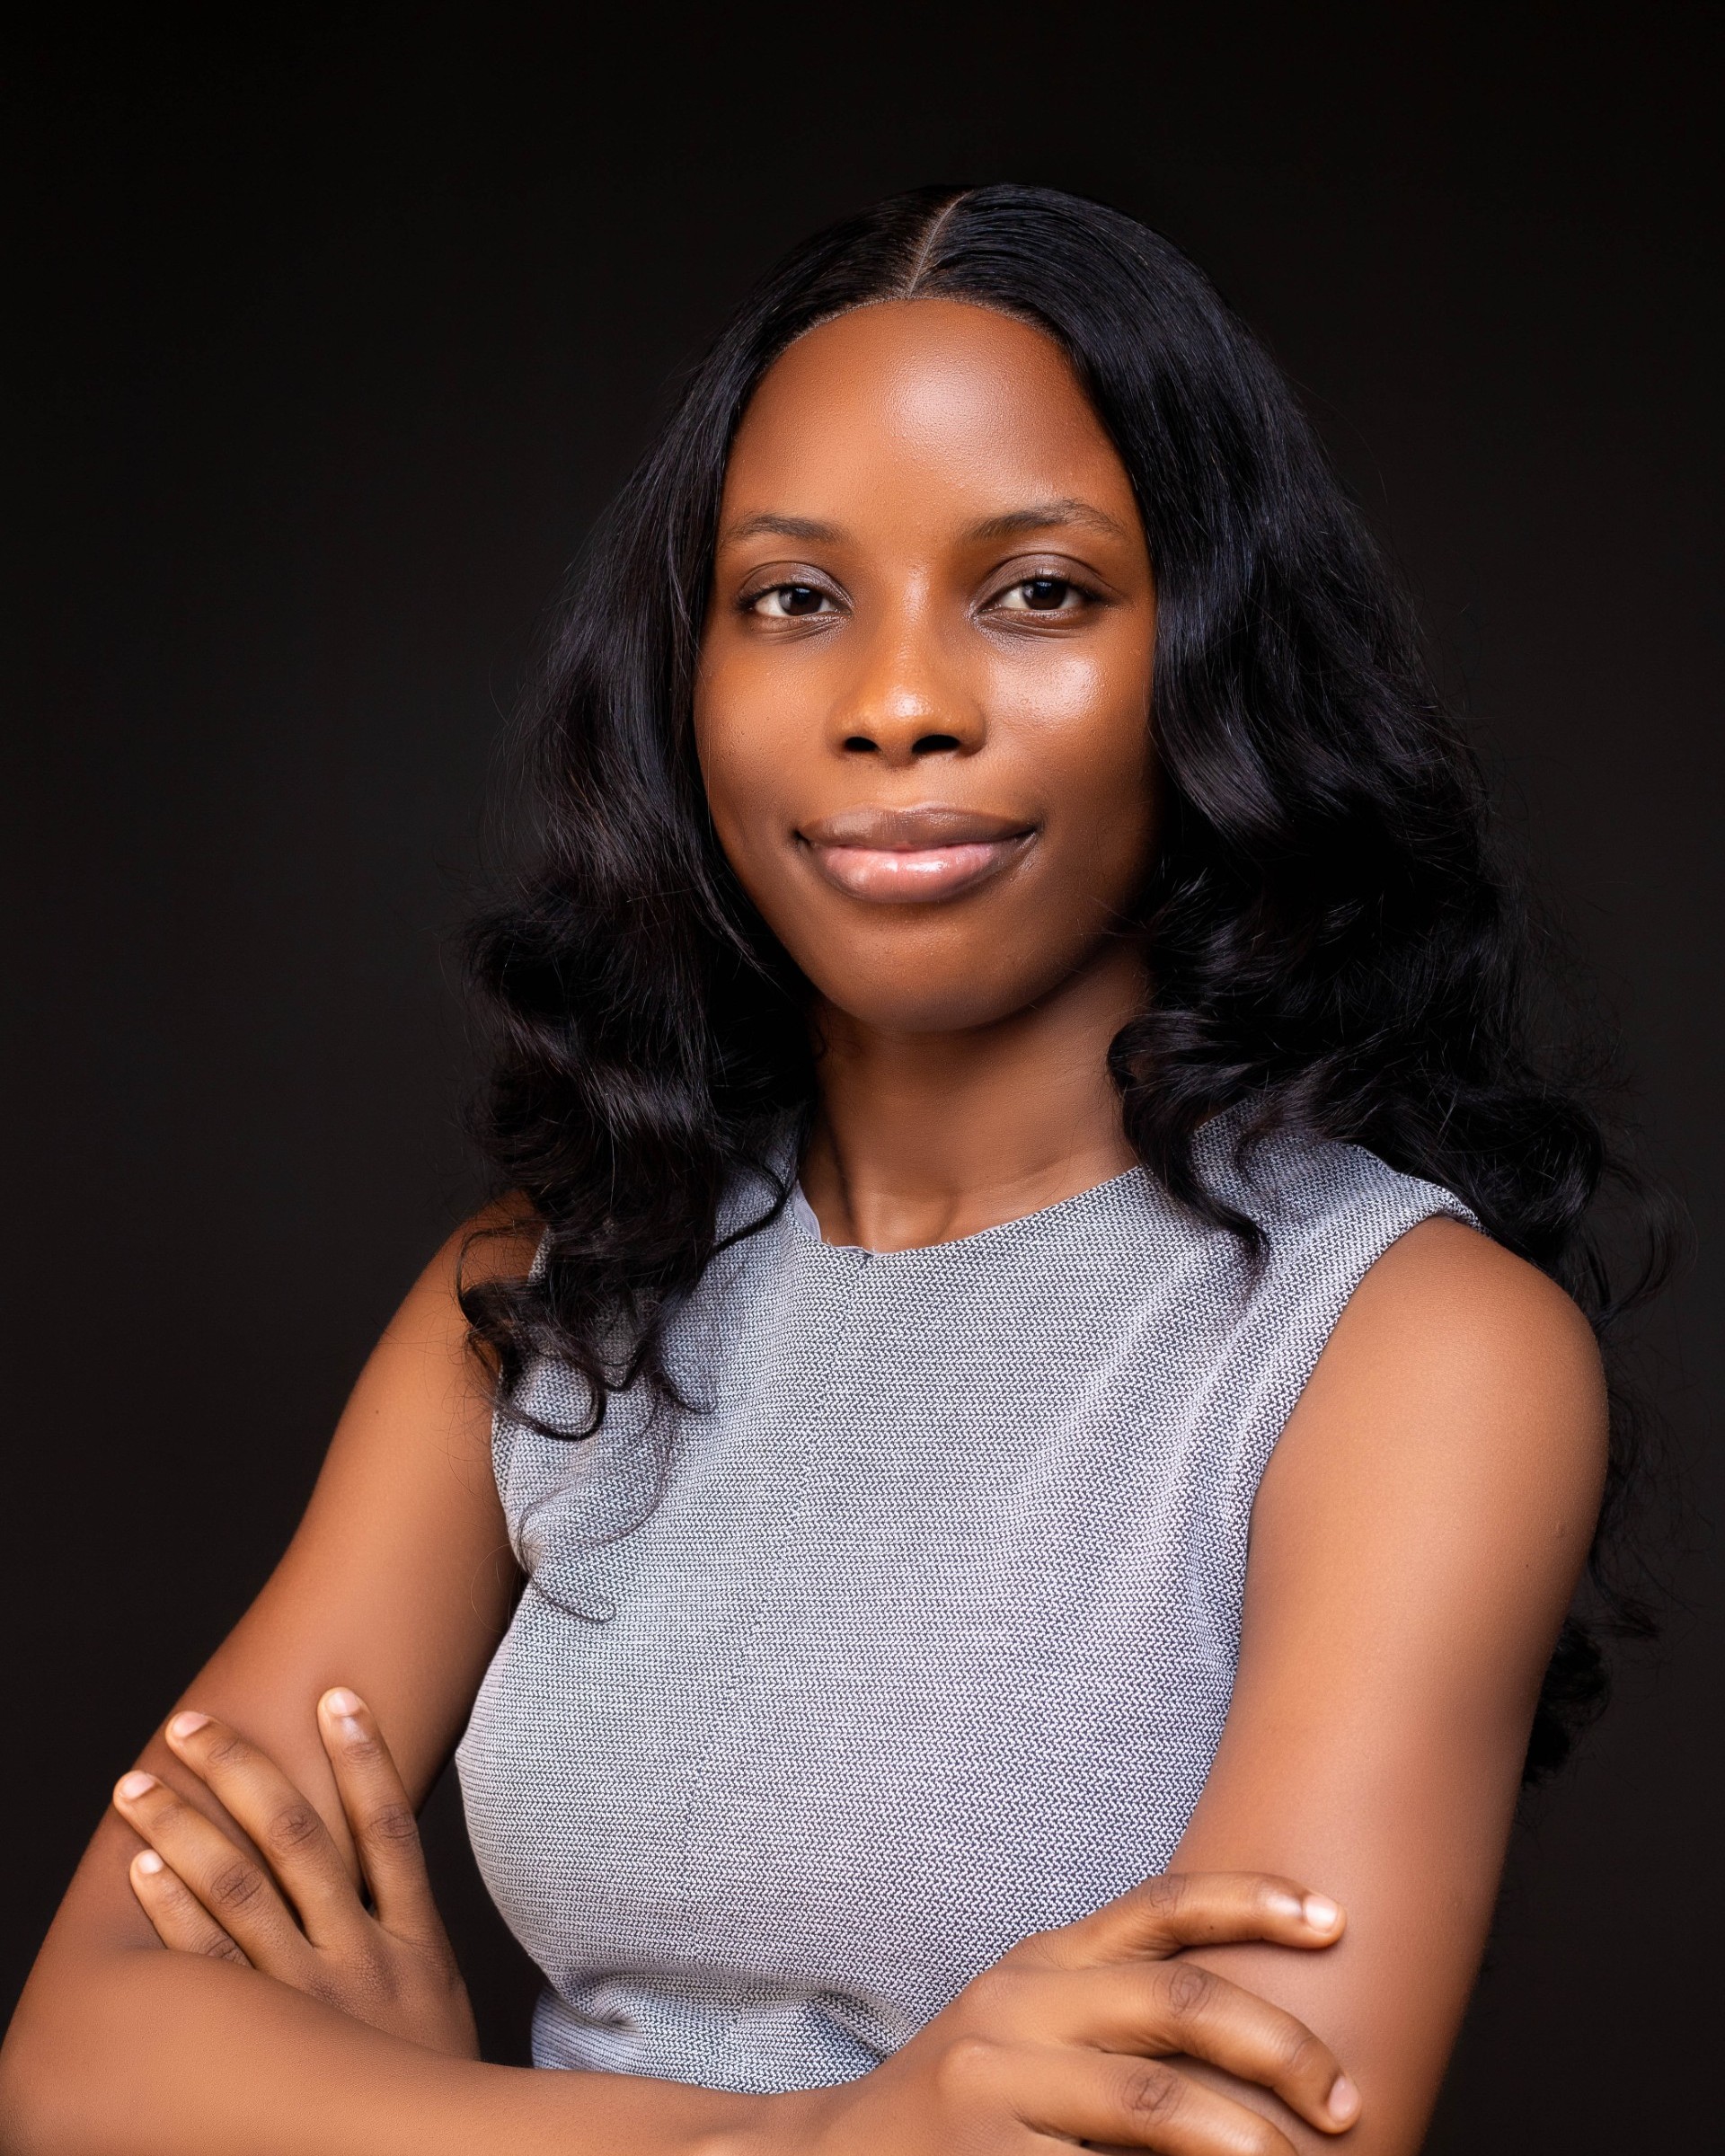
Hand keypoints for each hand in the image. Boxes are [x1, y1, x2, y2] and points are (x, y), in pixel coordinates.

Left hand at [111, 1688, 478, 2059]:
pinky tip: (145, 1875)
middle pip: (297, 1839)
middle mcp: (360, 1956)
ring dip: (189, 1830)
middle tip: (191, 1726)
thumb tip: (371, 1876)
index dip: (365, 1757)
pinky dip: (178, 1916)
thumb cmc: (429, 2091)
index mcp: (412, 1941)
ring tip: (142, 1787)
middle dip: (243, 1772)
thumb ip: (403, 1943)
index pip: (388, 1825)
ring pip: (245, 1890)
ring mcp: (311, 1998)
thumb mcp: (436, 2009)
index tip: (335, 1695)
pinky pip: (215, 1968)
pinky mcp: (269, 2046)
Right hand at [770, 1871, 1358, 2154]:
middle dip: (1282, 2048)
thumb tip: (1258, 2031)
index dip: (1253, 1899)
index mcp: (1042, 1964)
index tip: (1336, 1918)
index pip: (1160, 1907)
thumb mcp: (1026, 2027)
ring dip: (1245, 2143)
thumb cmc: (960, 2105)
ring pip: (1154, 2104)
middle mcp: (1019, 2007)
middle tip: (1347, 2103)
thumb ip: (1111, 2008)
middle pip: (1179, 2002)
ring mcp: (995, 2085)